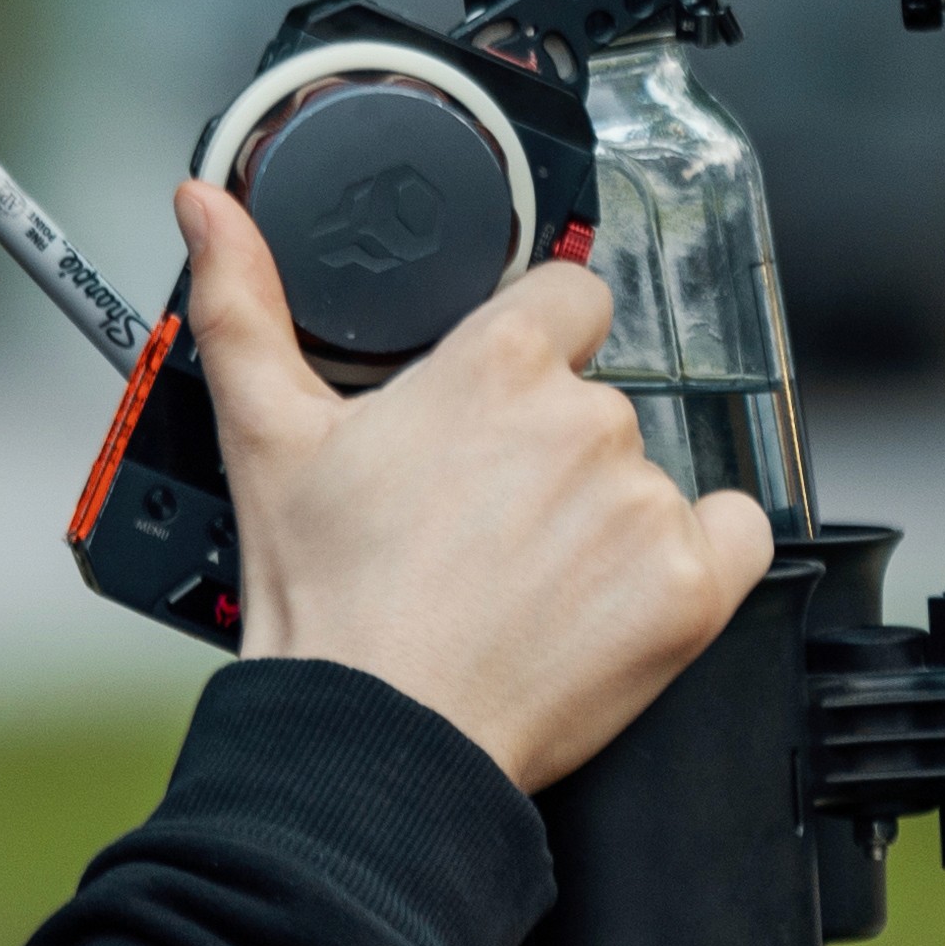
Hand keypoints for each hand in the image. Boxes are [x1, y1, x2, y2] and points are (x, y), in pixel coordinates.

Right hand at [176, 179, 770, 794]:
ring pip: (649, 475)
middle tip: (483, 522)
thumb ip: (243, 302)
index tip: (498, 410)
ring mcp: (644, 504)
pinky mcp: (690, 587)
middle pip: (598, 401)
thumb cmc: (325, 600)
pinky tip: (621, 594)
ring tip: (527, 580)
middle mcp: (583, 418)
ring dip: (605, 516)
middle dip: (550, 452)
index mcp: (495, 362)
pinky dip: (696, 561)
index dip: (536, 346)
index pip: (570, 298)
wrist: (374, 739)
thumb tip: (208, 206)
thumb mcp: (264, 435)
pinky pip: (736, 536)